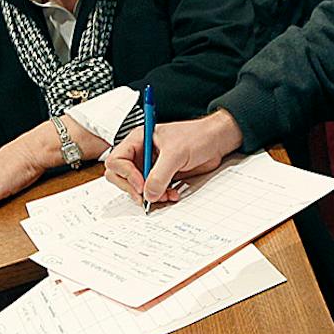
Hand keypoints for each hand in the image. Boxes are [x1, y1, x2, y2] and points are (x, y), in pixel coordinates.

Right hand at [105, 110, 244, 205]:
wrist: (215, 142)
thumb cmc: (197, 137)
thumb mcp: (176, 154)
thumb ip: (159, 175)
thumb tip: (148, 194)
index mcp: (138, 140)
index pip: (117, 160)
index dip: (126, 175)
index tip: (141, 184)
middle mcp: (140, 153)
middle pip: (120, 176)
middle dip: (132, 188)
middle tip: (146, 196)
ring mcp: (149, 166)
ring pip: (135, 187)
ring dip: (148, 195)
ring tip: (164, 196)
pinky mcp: (161, 176)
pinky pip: (151, 192)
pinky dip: (159, 197)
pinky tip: (171, 195)